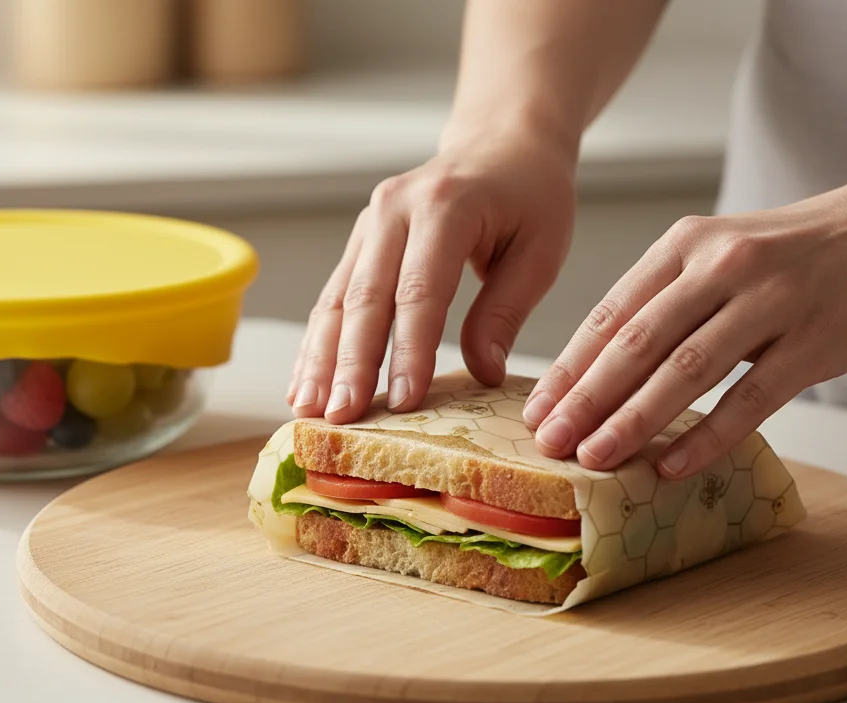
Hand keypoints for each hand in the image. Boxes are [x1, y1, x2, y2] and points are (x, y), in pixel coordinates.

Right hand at [288, 133, 576, 422]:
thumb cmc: (530, 196)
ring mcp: (369, 223)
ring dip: (320, 358)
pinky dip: (317, 342)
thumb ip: (505, 311)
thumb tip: (483, 373)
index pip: (420, 290)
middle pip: (365, 297)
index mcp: (445, 206)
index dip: (409, 350)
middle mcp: (394, 209)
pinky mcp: (359, 241)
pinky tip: (305, 382)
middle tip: (341, 416)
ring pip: (336, 299)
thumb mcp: (541, 250)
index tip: (403, 401)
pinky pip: (332, 296)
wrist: (501, 143)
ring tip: (309, 408)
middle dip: (351, 363)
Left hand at [523, 176, 846, 477]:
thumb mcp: (719, 253)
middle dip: (585, 399)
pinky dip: (707, 436)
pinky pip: (750, 397)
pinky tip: (672, 465)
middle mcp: (721, 266)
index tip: (537, 410)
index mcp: (686, 245)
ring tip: (594, 458)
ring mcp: (770, 301)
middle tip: (549, 443)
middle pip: (637, 343)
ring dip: (633, 420)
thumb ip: (667, 301)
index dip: (570, 367)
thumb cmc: (796, 254)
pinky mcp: (814, 340)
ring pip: (685, 370)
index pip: (611, 314)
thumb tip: (601, 372)